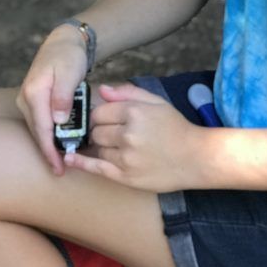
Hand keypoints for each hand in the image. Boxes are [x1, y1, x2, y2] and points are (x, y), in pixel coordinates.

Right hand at [17, 27, 87, 174]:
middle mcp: (26, 98)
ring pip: (38, 129)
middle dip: (48, 152)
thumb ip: (64, 96)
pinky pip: (41, 122)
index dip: (49, 150)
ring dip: (48, 145)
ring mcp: (28, 101)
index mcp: (34, 92)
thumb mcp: (70, 73)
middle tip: (61, 171)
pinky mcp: (34, 101)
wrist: (62, 42)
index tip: (58, 166)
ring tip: (60, 162)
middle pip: (37, 132)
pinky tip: (58, 144)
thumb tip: (59, 121)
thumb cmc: (68, 56)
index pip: (41, 128)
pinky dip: (49, 134)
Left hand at [66, 82, 201, 191]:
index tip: (106, 120)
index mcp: (135, 113)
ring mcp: (126, 157)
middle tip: (112, 134)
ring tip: (116, 147)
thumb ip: (129, 93)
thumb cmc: (177, 128)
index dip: (100, 116)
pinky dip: (81, 163)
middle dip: (99, 131)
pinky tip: (70, 159)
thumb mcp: (157, 102)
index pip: (99, 112)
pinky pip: (96, 168)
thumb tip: (101, 89)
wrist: (196, 158)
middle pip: (96, 131)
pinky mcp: (126, 176)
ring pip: (97, 148)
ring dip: (101, 147)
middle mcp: (128, 134)